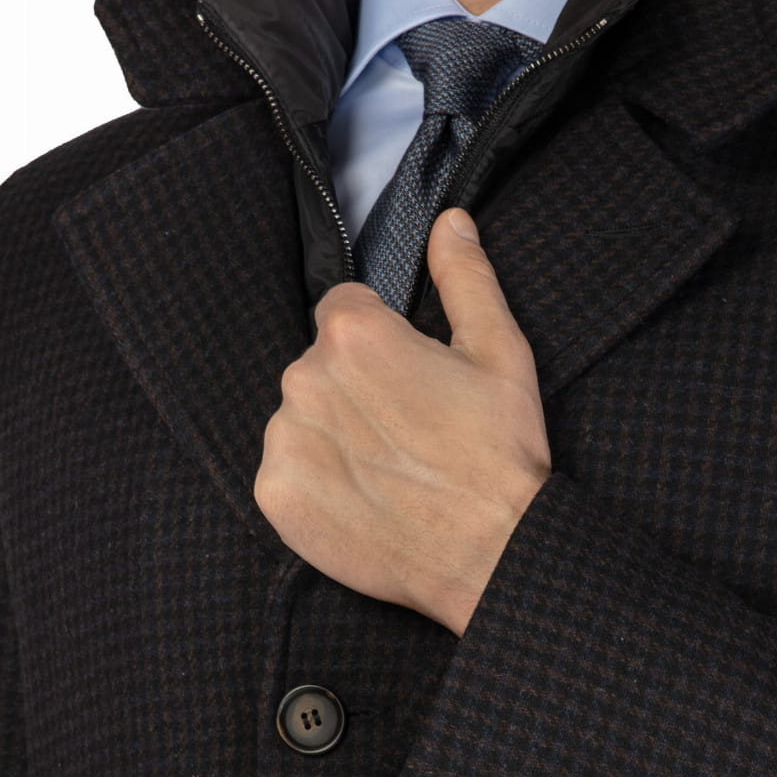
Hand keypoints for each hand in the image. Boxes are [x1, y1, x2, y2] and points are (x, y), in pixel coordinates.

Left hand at [252, 207, 551, 635]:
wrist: (492, 555)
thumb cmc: (501, 453)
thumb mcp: (499, 351)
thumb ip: (464, 277)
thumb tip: (449, 220)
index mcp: (353, 332)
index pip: (343, 308)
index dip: (383, 341)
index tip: (413, 380)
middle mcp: (303, 378)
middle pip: (318, 366)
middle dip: (356, 389)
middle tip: (409, 432)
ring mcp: (284, 440)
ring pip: (300, 419)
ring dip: (332, 436)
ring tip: (389, 471)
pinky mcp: (275, 495)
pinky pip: (284, 473)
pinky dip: (315, 485)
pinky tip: (363, 500)